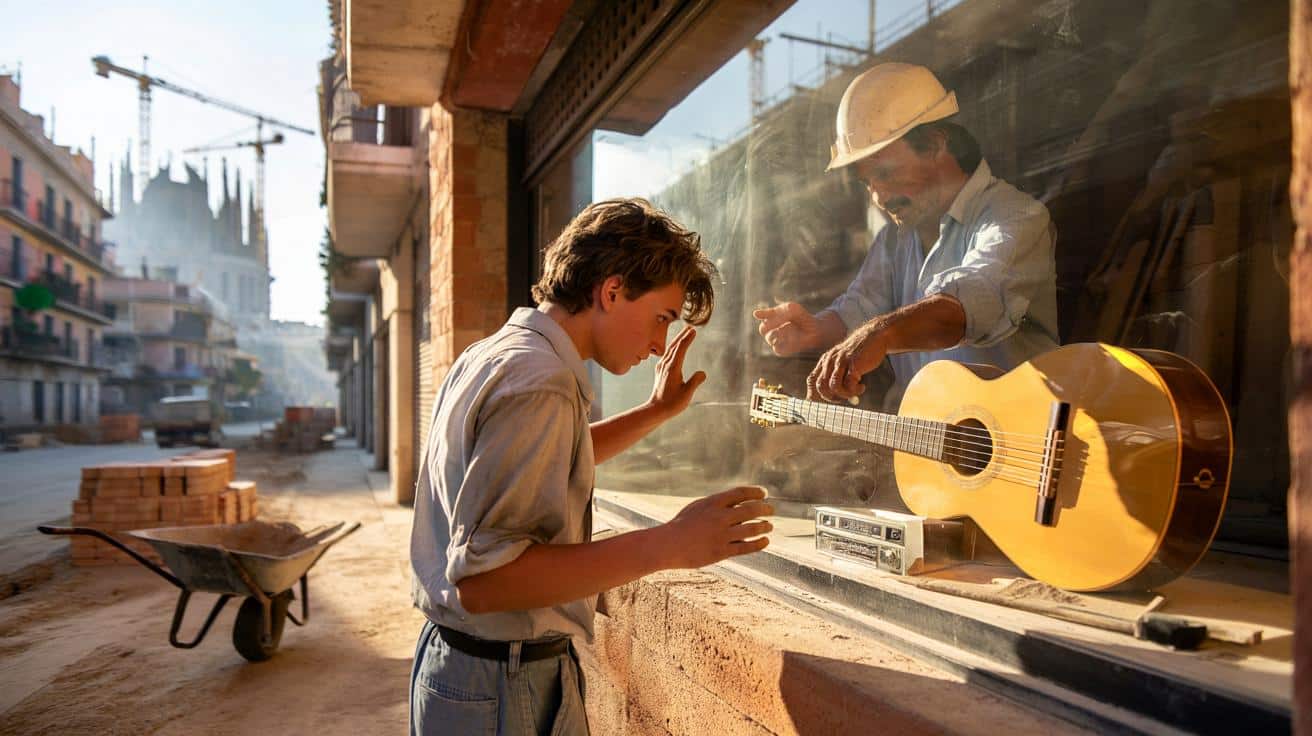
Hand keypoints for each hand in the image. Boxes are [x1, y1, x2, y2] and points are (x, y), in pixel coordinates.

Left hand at [647, 325, 706, 418]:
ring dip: (677, 340)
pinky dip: (673, 348)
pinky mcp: (660, 371)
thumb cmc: (672, 403)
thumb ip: (695, 381)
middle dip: (682, 335)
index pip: (681, 348)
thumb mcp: (687, 394)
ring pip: (670, 350)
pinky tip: (674, 349)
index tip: (694, 330)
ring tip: (684, 334)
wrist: (655, 410)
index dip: (688, 338)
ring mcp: (661, 367)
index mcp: (673, 368)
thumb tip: (702, 373)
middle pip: (675, 346)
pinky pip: (667, 355)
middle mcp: (665, 365)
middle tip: (690, 327)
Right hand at [657, 486, 772, 568]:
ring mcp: (721, 535)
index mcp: (713, 503)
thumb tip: (738, 502)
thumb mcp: (698, 507)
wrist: (668, 545)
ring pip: (752, 528)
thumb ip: (717, 504)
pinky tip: (765, 541)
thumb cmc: (682, 525)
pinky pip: (746, 547)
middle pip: (751, 509)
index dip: (755, 492)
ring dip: (764, 526)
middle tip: (771, 510)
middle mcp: (719, 517)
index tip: (764, 494)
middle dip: (765, 509)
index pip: (740, 493)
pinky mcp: (721, 551)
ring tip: (769, 526)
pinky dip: (759, 543)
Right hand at [754, 302, 823, 355]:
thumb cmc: (802, 317)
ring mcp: (777, 341)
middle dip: (771, 325)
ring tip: (789, 329)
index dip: (764, 316)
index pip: (762, 318)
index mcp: (772, 320)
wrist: (815, 329)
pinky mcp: (783, 350)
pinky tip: (792, 337)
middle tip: (781, 321)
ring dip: (778, 333)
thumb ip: (775, 312)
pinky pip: (777, 348)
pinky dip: (784, 342)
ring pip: (769, 339)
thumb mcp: (790, 309)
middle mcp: (772, 331)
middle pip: (762, 329)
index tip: (772, 314)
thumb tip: (755, 315)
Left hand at [808, 323, 887, 402]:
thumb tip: (834, 398)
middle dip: (830, 398)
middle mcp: (830, 360)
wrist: (874, 336)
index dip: (815, 394)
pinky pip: (849, 383)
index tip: (826, 402)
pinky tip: (861, 387)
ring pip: (833, 386)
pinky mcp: (854, 363)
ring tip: (853, 394)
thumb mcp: (842, 361)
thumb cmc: (858, 353)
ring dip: (843, 395)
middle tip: (842, 400)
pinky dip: (855, 391)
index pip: (811, 381)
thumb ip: (836, 376)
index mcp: (825, 361)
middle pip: (820, 386)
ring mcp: (841, 361)